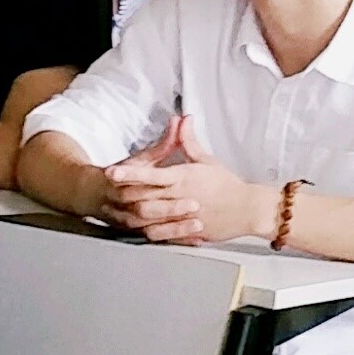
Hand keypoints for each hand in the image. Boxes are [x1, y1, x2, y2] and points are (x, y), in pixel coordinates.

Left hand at [103, 110, 261, 247]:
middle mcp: (180, 196)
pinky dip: (148, 231)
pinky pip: (163, 234)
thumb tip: (181, 120)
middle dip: (124, 192)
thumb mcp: (206, 160)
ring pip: (150, 217)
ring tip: (116, 210)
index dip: (130, 172)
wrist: (248, 208)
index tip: (113, 171)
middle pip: (145, 196)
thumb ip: (188, 141)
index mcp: (184, 177)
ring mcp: (182, 216)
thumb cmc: (227, 184)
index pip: (151, 174)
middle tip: (105, 189)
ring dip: (132, 213)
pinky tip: (137, 229)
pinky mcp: (186, 231)